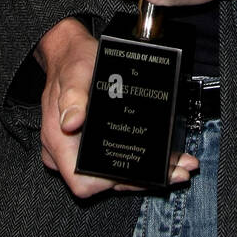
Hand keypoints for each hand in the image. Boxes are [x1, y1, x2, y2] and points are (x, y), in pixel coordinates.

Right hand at [35, 17, 198, 195]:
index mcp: (59, 141)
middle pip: (104, 181)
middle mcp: (67, 152)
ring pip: (113, 174)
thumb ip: (72, 97)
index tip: (138, 174)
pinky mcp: (93, 144)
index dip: (110, 184)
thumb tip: (71, 122)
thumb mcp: (74, 74)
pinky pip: (114, 160)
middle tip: (175, 173)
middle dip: (141, 181)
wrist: (70, 52)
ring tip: (178, 168)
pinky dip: (138, 162)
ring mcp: (79, 150)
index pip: (82, 180)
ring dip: (145, 174)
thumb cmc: (72, 62)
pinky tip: (164, 159)